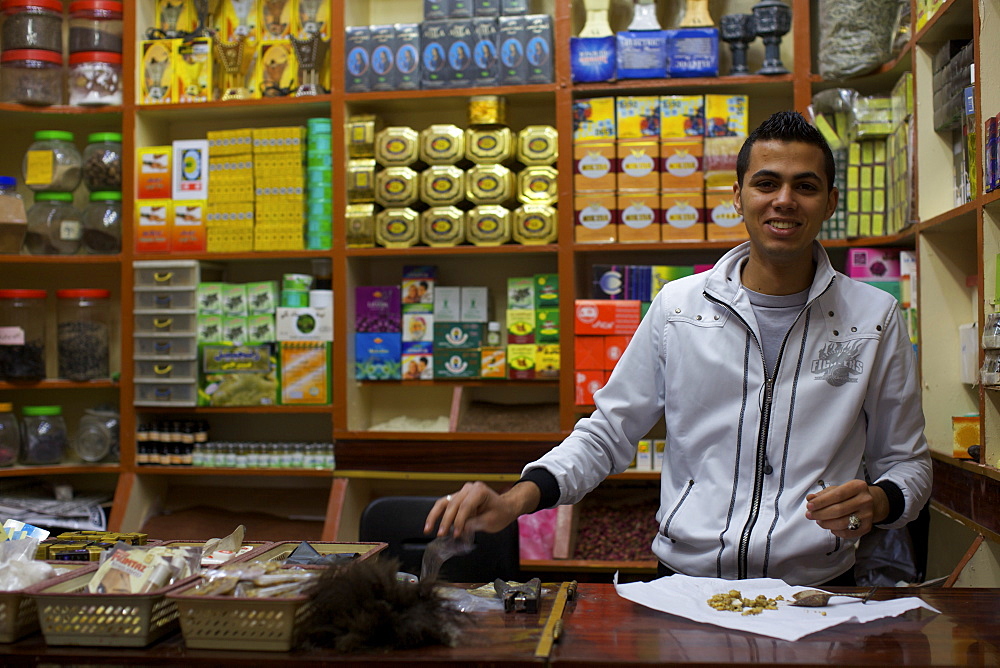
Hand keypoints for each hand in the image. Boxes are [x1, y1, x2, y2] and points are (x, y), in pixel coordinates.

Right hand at [423, 481, 539, 537]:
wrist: (505, 507)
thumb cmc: (501, 513)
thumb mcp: (491, 521)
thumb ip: (475, 524)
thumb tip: (460, 529)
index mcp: (479, 491)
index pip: (465, 506)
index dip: (459, 521)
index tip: (456, 533)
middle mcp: (469, 488)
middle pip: (453, 504)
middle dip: (446, 520)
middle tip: (441, 534)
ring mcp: (462, 492)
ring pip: (444, 502)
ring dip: (435, 516)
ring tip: (428, 528)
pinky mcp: (457, 498)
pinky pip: (445, 505)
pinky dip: (437, 514)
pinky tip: (430, 524)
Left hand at [805, 479, 887, 538]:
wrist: (870, 503)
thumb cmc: (849, 495)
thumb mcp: (836, 490)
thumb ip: (822, 494)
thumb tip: (810, 499)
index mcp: (858, 486)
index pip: (837, 495)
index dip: (821, 502)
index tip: (809, 506)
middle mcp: (865, 500)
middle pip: (839, 510)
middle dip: (820, 514)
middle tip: (809, 515)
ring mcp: (868, 514)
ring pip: (842, 523)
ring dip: (826, 523)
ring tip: (818, 521)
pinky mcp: (867, 527)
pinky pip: (848, 533)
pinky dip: (836, 531)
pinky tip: (830, 527)